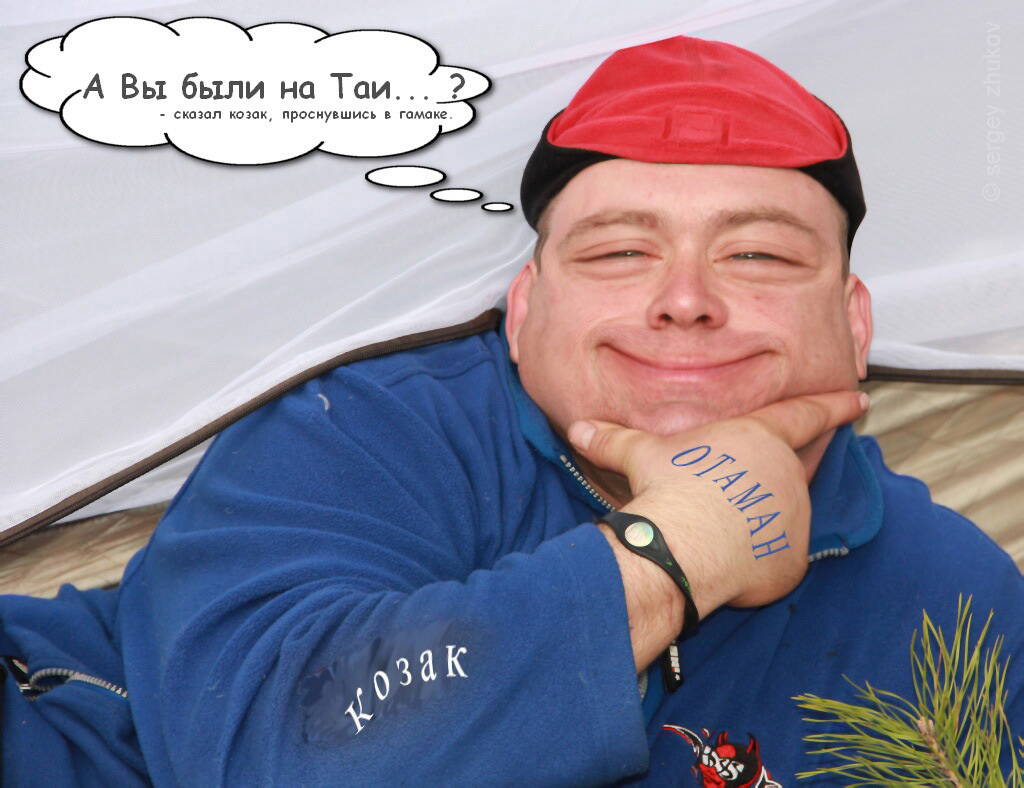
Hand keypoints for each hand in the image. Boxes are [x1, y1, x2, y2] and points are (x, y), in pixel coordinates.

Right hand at [570, 391, 868, 616]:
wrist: (682, 546)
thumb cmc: (669, 487)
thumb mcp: (639, 455)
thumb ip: (613, 440)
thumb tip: (576, 428)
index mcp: (758, 438)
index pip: (804, 414)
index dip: (832, 404)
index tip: (860, 398)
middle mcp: (786, 473)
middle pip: (783, 475)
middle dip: (763, 486)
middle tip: (731, 498)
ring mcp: (794, 518)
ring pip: (778, 520)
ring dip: (755, 526)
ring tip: (714, 537)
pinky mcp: (793, 562)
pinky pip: (776, 562)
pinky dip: (756, 564)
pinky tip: (728, 567)